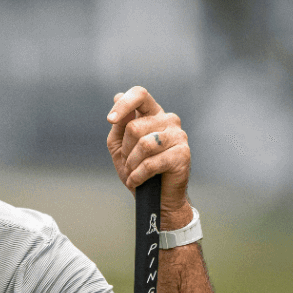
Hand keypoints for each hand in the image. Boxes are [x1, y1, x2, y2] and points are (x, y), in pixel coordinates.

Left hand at [106, 86, 193, 229]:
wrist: (156, 198)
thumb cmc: (139, 170)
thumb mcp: (120, 146)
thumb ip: (119, 124)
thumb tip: (117, 96)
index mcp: (154, 114)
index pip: (139, 94)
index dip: (123, 104)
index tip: (110, 120)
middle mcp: (168, 120)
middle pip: (134, 126)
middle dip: (125, 149)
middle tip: (129, 162)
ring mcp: (178, 136)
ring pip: (143, 143)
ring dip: (131, 163)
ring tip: (133, 172)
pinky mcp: (182, 154)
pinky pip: (151, 162)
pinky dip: (138, 175)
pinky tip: (137, 181)